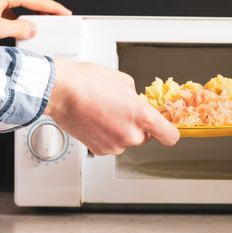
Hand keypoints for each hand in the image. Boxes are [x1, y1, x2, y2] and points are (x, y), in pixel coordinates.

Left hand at [0, 0, 70, 39]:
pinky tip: (22, 28)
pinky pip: (11, 10)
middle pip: (31, 0)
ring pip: (21, 6)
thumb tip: (33, 30)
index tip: (65, 13)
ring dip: (33, 15)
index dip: (53, 7)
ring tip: (45, 25)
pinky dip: (20, 18)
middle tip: (60, 18)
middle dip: (47, 10)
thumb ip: (18, 29)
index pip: (37, 0)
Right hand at [45, 59, 179, 155]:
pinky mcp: (99, 150)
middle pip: (146, 137)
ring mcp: (114, 145)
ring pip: (126, 141)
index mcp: (142, 116)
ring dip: (120, 130)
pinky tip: (96, 120)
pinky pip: (111, 145)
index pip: (170, 136)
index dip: (169, 132)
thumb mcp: (124, 82)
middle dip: (138, 125)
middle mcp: (130, 135)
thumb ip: (137, 98)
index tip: (167, 129)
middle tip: (123, 111)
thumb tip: (138, 104)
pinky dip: (106, 136)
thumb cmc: (89, 82)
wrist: (61, 91)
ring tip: (105, 112)